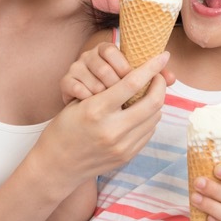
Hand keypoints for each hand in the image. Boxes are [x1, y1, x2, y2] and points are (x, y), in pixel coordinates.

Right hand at [38, 51, 169, 186]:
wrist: (58, 164)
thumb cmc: (65, 128)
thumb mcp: (79, 103)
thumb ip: (106, 91)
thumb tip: (136, 76)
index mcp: (96, 110)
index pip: (132, 83)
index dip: (151, 67)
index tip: (163, 56)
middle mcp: (112, 129)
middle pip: (152, 102)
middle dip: (160, 85)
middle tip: (159, 76)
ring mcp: (122, 146)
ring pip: (155, 117)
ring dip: (156, 102)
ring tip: (149, 93)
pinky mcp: (127, 156)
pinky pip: (149, 132)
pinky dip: (149, 118)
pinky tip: (141, 112)